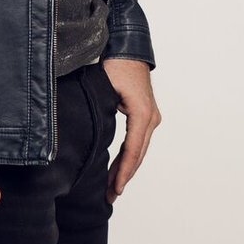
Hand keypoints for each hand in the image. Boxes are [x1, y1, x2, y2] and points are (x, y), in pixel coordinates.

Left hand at [102, 58, 160, 203]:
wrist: (129, 47)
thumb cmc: (116, 65)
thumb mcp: (105, 88)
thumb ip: (101, 112)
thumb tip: (92, 137)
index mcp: (142, 114)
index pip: (133, 150)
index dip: (124, 172)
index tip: (116, 189)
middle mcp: (151, 117)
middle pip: (138, 154)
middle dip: (124, 176)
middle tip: (111, 196)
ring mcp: (151, 116)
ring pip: (139, 149)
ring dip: (127, 168)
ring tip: (113, 188)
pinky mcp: (146, 114)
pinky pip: (138, 141)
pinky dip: (130, 156)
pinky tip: (120, 168)